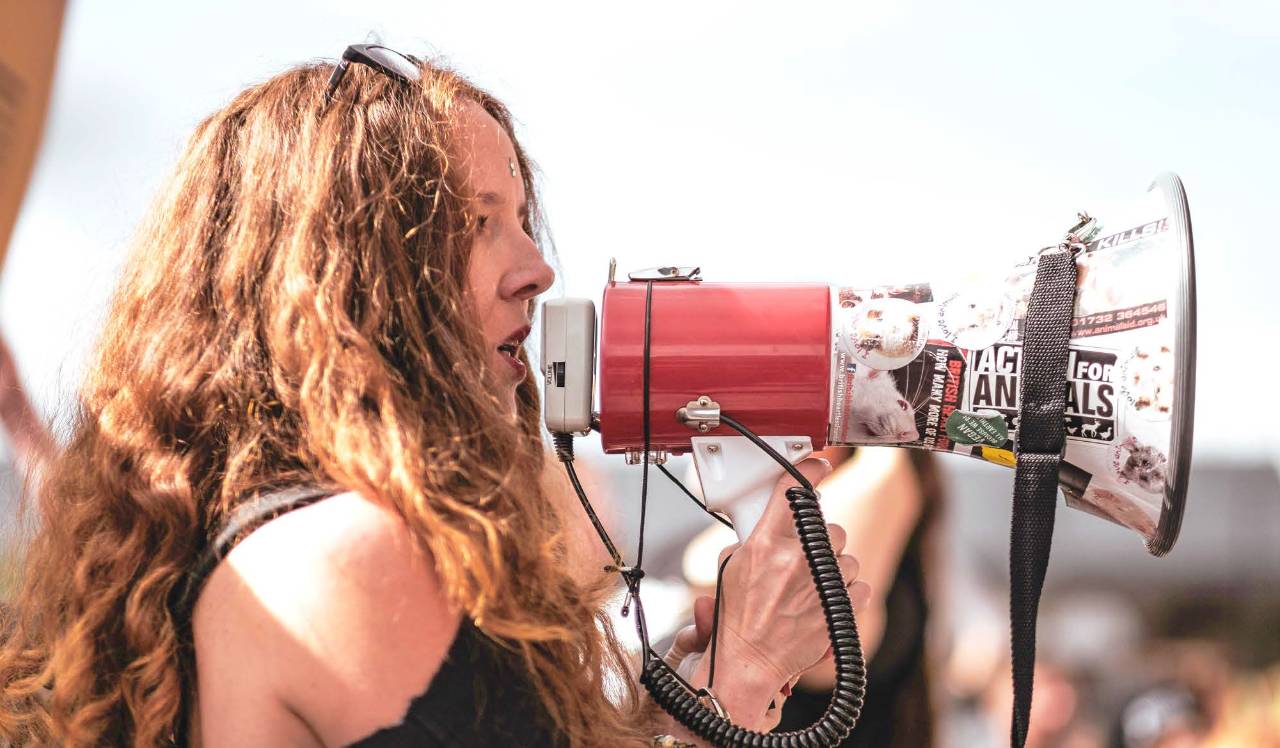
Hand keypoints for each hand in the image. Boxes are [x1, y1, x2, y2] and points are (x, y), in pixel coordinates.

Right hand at [686, 458, 870, 728]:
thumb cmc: (736, 620)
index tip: (818, 465)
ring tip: (812, 584)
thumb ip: (755, 537)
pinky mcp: (839, 608)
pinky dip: (848, 591)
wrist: (749, 662)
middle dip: (819, 538)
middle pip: (829, 526)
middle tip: (803, 555)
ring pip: (846, 556)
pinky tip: (827, 600)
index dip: (809, 471)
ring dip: (833, 567)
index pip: (792, 491)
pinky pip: (860, 585)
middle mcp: (796, 559)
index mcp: (765, 544)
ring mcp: (820, 584)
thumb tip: (774, 520)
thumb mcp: (732, 566)